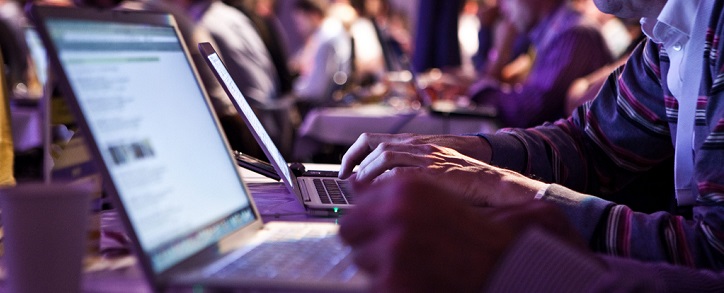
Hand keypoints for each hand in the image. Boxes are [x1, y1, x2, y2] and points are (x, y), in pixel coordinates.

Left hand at [339, 178, 585, 292]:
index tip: (369, 226)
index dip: (365, 217)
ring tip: (410, 265)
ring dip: (378, 264)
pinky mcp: (394, 279)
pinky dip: (388, 284)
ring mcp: (393, 247)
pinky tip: (412, 280)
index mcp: (405, 187)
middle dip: (365, 240)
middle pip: (348, 229)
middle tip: (388, 249)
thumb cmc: (477, 230)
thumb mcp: (434, 196)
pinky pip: (373, 283)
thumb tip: (355, 191)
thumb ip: (395, 195)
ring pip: (360, 259)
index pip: (355, 200)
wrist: (507, 260)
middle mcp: (395, 212)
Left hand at [343, 135, 543, 205]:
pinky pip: (404, 174)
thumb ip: (405, 174)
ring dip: (370, 174)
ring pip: (387, 157)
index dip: (354, 154)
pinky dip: (389, 184)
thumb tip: (377, 188)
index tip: (345, 171)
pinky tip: (383, 197)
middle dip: (359, 168)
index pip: (373, 140)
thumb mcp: (429, 170)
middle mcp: (420, 146)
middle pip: (378, 149)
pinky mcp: (437, 171)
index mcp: (416, 144)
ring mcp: (428, 157)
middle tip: (350, 185)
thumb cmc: (463, 180)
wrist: (491, 181)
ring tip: (363, 192)